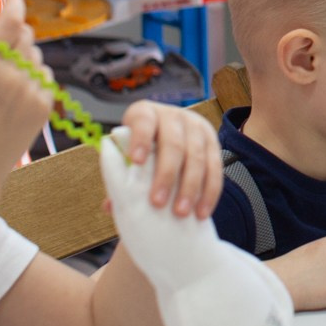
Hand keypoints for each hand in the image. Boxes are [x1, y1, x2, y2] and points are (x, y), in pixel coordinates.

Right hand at [0, 0, 53, 188]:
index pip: (11, 19)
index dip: (14, 3)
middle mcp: (11, 73)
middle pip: (26, 35)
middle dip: (13, 34)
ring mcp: (31, 90)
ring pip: (36, 56)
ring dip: (23, 58)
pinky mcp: (44, 105)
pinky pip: (44, 77)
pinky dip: (31, 79)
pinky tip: (11, 98)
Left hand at [120, 100, 223, 217]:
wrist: (168, 140)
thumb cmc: (140, 152)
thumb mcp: (128, 156)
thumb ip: (120, 178)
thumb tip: (110, 205)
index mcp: (146, 114)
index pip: (143, 122)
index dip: (140, 139)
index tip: (136, 161)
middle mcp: (174, 116)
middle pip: (173, 143)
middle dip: (166, 174)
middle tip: (157, 202)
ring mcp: (197, 127)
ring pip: (197, 156)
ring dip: (190, 187)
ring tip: (181, 212)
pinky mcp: (214, 142)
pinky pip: (215, 167)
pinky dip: (209, 191)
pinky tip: (201, 211)